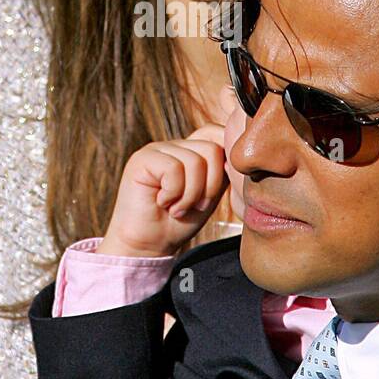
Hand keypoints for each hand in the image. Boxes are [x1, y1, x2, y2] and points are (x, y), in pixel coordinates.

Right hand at [98, 124, 227, 258]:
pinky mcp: (143, 159)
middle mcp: (174, 145)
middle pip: (212, 149)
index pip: (217, 133)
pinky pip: (174, 169)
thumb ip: (223, 172)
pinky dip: (174, 193)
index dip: (226, 159)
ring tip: (177, 208)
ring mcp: (157, 149)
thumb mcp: (210, 195)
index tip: (219, 189)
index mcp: (191, 150)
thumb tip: (236, 157)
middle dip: (210, 186)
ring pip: (195, 161)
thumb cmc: (178, 223)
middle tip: (196, 206)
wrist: (148, 245)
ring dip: (190, 195)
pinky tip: (162, 203)